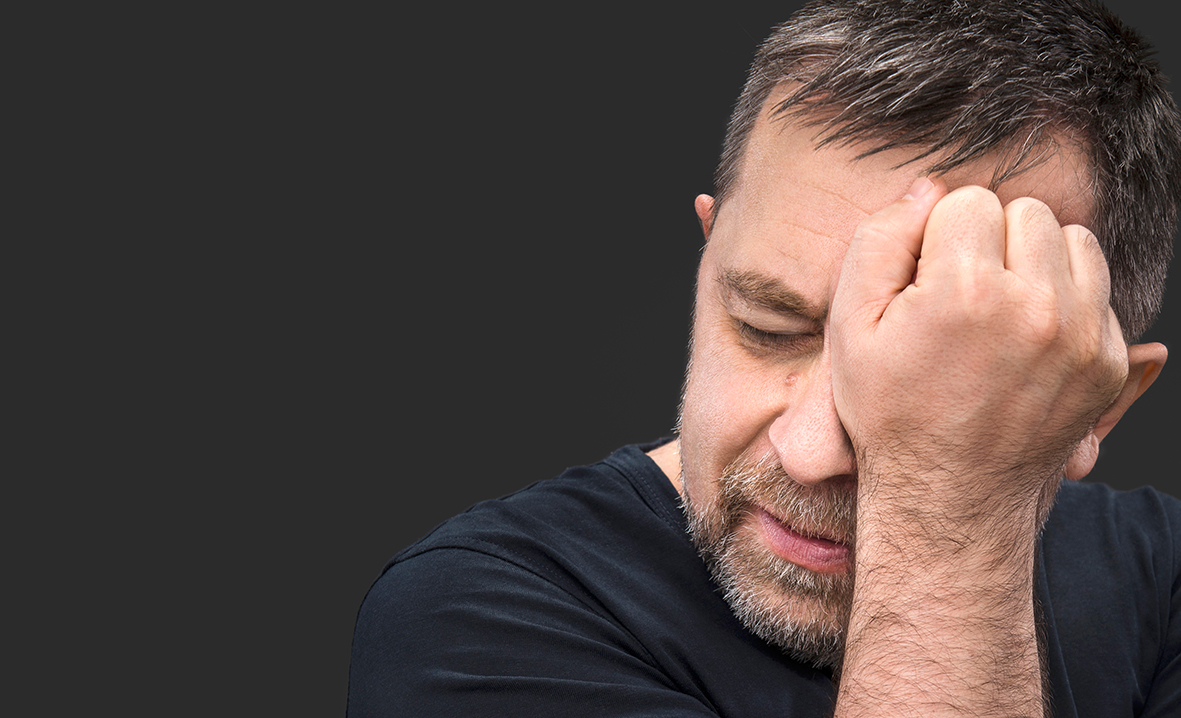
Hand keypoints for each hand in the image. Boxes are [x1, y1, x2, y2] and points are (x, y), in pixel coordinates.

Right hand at [829, 178, 1127, 534]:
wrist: (947, 494)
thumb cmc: (890, 409)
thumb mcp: (849, 327)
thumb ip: (879, 240)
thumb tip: (928, 188)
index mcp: (965, 292)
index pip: (968, 200)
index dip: (939, 238)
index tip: (927, 284)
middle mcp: (1036, 308)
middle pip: (1025, 212)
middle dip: (992, 243)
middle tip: (964, 297)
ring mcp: (1082, 337)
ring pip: (1072, 239)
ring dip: (1036, 261)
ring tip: (1001, 309)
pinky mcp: (1108, 362)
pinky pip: (1099, 288)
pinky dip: (1066, 300)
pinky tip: (1028, 339)